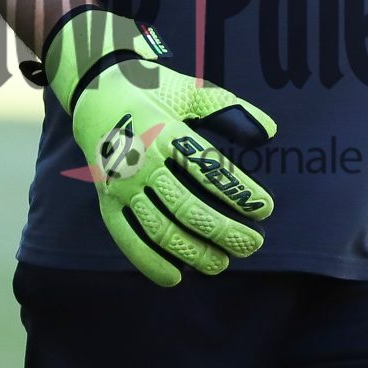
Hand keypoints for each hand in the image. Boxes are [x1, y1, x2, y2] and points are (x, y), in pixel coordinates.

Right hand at [44, 9, 276, 285]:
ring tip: (222, 264)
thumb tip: (270, 131)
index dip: (238, 192)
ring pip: (159, 227)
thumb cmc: (155, 92)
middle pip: (185, 206)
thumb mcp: (192, 91)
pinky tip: (175, 277)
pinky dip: (148, 261)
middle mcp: (141, 161)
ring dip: (192, 251)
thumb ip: (230, 109)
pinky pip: (126, 237)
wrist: (97, 91)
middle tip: (252, 244)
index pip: (207, 168)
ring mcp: (120, 184)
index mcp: (166, 131)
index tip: (265, 209)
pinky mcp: (106, 200)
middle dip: (222, 230)